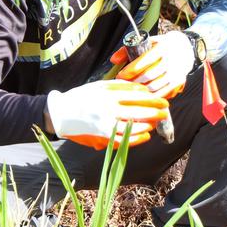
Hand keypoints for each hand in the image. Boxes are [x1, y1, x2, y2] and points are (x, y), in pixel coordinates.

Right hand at [46, 80, 168, 149]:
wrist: (61, 113)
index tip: (161, 99)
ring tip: (155, 122)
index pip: (137, 95)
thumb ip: (120, 86)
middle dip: (155, 111)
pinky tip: (145, 135)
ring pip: (133, 126)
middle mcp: (108, 109)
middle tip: (165, 111)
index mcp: (108, 94)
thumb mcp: (100, 86)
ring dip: (148, 125)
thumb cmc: (81, 96)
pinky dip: (137, 138)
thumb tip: (141, 88)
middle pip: (138, 110)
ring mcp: (105, 124)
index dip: (152, 98)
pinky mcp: (102, 136)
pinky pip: (123, 140)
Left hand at [113, 31, 193, 98]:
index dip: (129, 71)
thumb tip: (113, 60)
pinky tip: (144, 94)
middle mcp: (171, 60)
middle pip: (148, 76)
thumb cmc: (163, 45)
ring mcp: (176, 72)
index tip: (120, 75)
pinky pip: (163, 93)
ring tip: (132, 90)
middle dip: (133, 82)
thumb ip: (129, 50)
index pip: (143, 61)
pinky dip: (152, 95)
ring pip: (155, 87)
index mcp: (163, 48)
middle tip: (123, 84)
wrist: (187, 47)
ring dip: (141, 90)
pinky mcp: (179, 81)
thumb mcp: (148, 42)